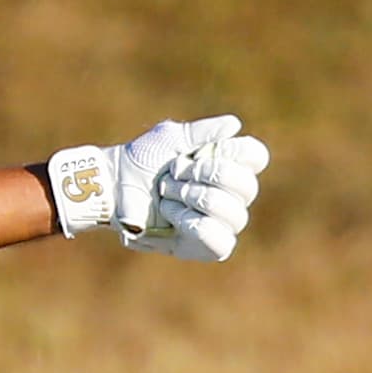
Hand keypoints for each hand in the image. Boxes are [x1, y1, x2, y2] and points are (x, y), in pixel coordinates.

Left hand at [39, 116, 268, 262]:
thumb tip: (235, 125)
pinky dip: (195, 224)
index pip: (257, 157)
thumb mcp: (171, 138)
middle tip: (173, 173)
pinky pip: (221, 240)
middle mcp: (230, 193)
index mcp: (226, 163)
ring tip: (166, 193)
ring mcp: (221, 222)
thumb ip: (204, 131)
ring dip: (195, 198)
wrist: (115, 185)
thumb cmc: (142, 159)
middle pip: (247, 187)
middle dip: (206, 176)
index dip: (237, 154)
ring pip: (235, 214)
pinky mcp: (206, 247)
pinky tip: (172, 216)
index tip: (201, 153)